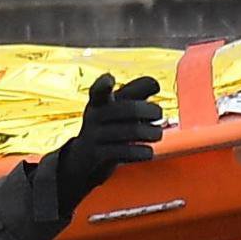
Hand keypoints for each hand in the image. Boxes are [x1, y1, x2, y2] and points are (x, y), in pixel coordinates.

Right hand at [47, 74, 163, 218]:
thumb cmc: (108, 127)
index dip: (103, 84)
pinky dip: (143, 152)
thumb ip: (136, 91)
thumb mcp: (116, 107)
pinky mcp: (98, 155)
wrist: (81, 159)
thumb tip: (156, 83)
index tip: (110, 80)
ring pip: (133, 131)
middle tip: (159, 115)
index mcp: (98, 101)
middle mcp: (94, 116)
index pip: (99, 89)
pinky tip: (148, 152)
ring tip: (157, 134)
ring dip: (152, 133)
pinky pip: (127, 152)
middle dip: (151, 111)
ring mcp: (95, 136)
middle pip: (130, 109)